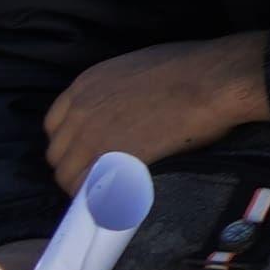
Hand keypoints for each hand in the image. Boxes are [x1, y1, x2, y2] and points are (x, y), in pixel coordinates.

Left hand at [46, 35, 266, 187]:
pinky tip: (118, 201)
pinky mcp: (112, 162)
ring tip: (111, 193)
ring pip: (69, 177)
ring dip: (86, 187)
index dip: (71, 143)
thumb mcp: (138, 69)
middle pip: (58, 154)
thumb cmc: (192, 68)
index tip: (86, 152)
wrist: (214, 81)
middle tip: (100, 176)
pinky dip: (101, 199)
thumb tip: (125, 110)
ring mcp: (93, 139)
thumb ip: (117, 92)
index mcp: (86, 85)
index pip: (55, 125)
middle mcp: (80, 112)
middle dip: (76, 167)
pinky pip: (92, 191)